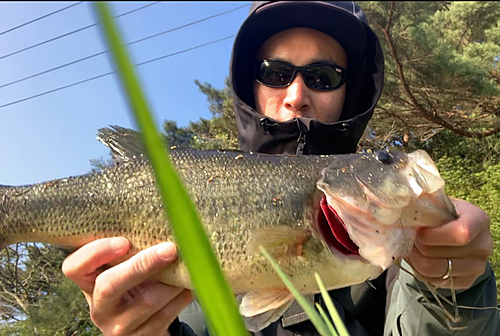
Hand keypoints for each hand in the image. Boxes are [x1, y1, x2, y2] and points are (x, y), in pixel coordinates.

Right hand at [62, 238, 193, 335]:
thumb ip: (130, 249)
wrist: (145, 322)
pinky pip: (167, 314)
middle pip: (110, 285)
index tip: (123, 241)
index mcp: (88, 283)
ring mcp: (119, 327)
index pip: (74, 267)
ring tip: (187, 263)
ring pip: (147, 300)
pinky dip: (182, 294)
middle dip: (142, 264)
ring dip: (171, 280)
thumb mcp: (123, 267)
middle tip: (169, 249)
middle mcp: (99, 307)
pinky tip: (190, 282)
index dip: (96, 252)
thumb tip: (160, 221)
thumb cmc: (134, 283)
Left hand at [406, 198, 492, 289]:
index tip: (418, 231)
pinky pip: (433, 281)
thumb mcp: (438, 205)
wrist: (455, 234)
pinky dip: (419, 270)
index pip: (461, 233)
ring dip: (415, 259)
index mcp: (478, 220)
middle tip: (408, 238)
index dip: (433, 235)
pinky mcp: (466, 281)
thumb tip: (404, 208)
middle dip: (417, 246)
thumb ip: (425, 206)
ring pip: (435, 270)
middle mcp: (483, 246)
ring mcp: (477, 267)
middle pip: (441, 254)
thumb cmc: (442, 215)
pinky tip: (418, 258)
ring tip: (410, 247)